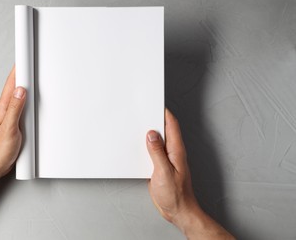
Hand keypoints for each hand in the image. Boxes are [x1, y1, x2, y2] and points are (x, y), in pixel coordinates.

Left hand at [0, 67, 25, 181]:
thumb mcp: (8, 128)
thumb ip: (15, 109)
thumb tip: (21, 90)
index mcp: (3, 107)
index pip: (12, 82)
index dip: (19, 68)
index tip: (26, 56)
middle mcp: (7, 108)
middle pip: (17, 85)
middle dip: (25, 71)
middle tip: (33, 59)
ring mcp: (12, 115)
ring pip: (21, 94)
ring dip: (28, 84)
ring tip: (36, 73)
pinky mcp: (17, 122)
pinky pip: (24, 106)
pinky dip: (30, 98)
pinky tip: (34, 98)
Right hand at [147, 108, 197, 222]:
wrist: (178, 210)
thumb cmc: (175, 195)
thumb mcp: (163, 172)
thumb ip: (157, 152)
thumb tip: (151, 135)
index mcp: (176, 150)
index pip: (172, 125)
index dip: (164, 112)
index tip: (154, 103)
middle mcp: (172, 152)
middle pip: (164, 130)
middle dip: (154, 119)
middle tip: (142, 111)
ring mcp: (167, 159)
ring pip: (157, 140)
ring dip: (149, 133)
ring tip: (137, 125)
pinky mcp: (160, 166)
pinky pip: (153, 151)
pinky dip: (146, 145)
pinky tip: (138, 146)